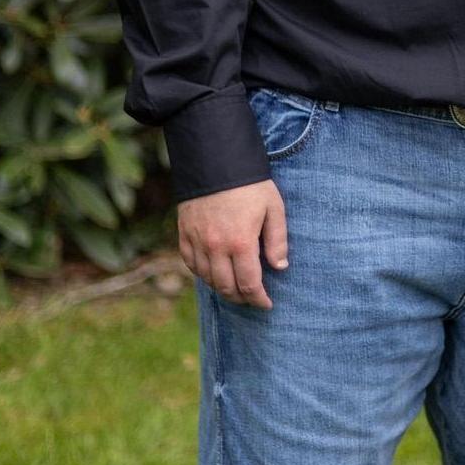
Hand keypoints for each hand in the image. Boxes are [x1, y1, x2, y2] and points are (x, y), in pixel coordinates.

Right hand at [178, 179, 287, 309]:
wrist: (215, 161)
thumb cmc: (250, 184)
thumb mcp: (274, 208)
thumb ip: (277, 240)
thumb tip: (280, 267)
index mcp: (240, 243)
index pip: (249, 284)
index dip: (258, 299)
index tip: (266, 304)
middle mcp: (215, 247)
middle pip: (226, 287)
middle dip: (241, 298)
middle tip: (252, 298)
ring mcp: (197, 242)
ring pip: (207, 279)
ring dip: (222, 288)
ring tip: (235, 288)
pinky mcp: (184, 234)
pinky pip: (191, 264)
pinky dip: (202, 274)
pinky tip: (213, 273)